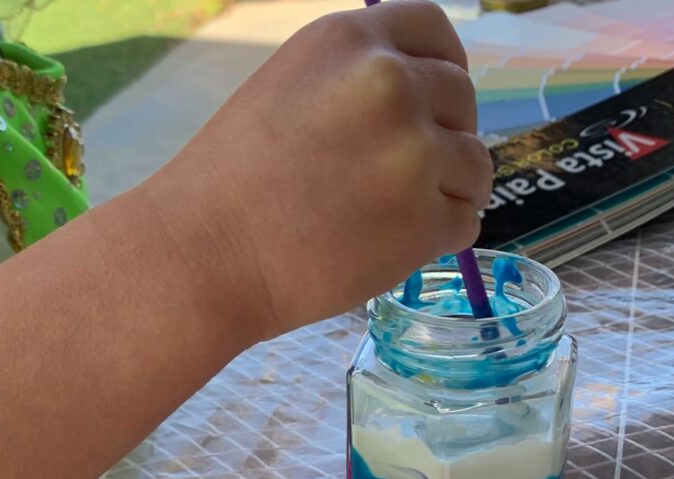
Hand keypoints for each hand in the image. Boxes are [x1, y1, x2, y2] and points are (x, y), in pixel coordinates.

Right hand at [141, 0, 491, 339]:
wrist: (200, 256)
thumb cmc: (225, 184)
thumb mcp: (286, 92)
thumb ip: (353, 81)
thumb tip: (420, 96)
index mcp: (348, 41)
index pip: (433, 27)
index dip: (443, 65)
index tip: (434, 100)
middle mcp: (389, 83)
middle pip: (461, 97)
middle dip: (440, 135)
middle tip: (393, 177)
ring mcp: (413, 152)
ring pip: (473, 165)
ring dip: (443, 192)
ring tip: (382, 218)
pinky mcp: (424, 219)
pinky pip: (465, 221)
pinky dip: (435, 238)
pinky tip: (385, 245)